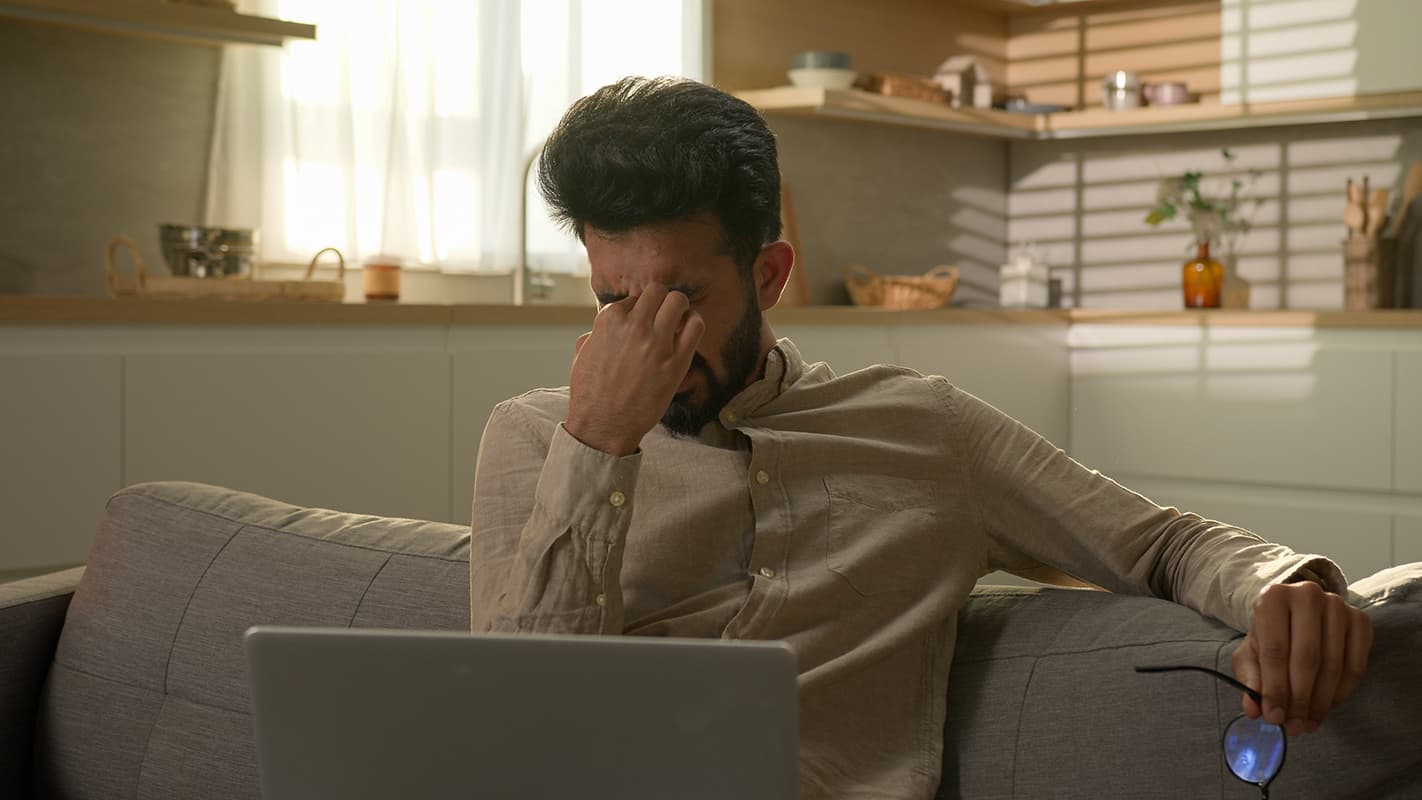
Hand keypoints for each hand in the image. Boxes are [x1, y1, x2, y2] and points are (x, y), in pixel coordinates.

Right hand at [565, 284, 704, 455]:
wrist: (603, 424)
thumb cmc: (590, 392)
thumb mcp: (582, 353)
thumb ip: (596, 332)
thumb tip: (604, 328)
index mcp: (609, 319)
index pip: (634, 297)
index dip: (640, 309)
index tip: (643, 322)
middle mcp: (634, 325)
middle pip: (658, 291)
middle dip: (662, 301)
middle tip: (664, 316)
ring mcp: (657, 342)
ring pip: (679, 301)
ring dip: (680, 308)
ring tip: (677, 322)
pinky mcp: (676, 361)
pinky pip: (696, 326)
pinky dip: (694, 324)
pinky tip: (687, 334)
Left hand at [1231, 579, 1371, 735]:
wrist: (1296, 614)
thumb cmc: (1270, 635)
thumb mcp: (1250, 653)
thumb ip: (1250, 678)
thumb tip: (1253, 709)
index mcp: (1273, 597)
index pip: (1275, 650)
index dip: (1274, 689)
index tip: (1274, 717)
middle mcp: (1307, 595)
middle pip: (1307, 659)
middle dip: (1299, 699)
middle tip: (1293, 725)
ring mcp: (1337, 605)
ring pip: (1333, 665)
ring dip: (1320, 701)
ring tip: (1308, 721)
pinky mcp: (1360, 620)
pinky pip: (1356, 665)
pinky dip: (1342, 691)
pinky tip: (1327, 705)